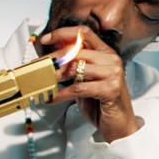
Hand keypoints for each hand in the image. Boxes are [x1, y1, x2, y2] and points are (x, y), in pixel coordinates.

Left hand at [41, 27, 141, 143]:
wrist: (120, 125)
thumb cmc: (102, 103)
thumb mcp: (86, 81)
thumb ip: (73, 67)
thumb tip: (50, 59)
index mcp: (107, 53)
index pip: (83, 33)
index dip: (62, 34)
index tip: (45, 39)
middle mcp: (112, 60)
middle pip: (75, 51)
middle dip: (52, 60)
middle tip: (38, 68)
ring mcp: (113, 74)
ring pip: (75, 68)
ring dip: (55, 77)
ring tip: (45, 84)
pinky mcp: (111, 89)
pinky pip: (78, 87)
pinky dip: (62, 94)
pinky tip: (53, 98)